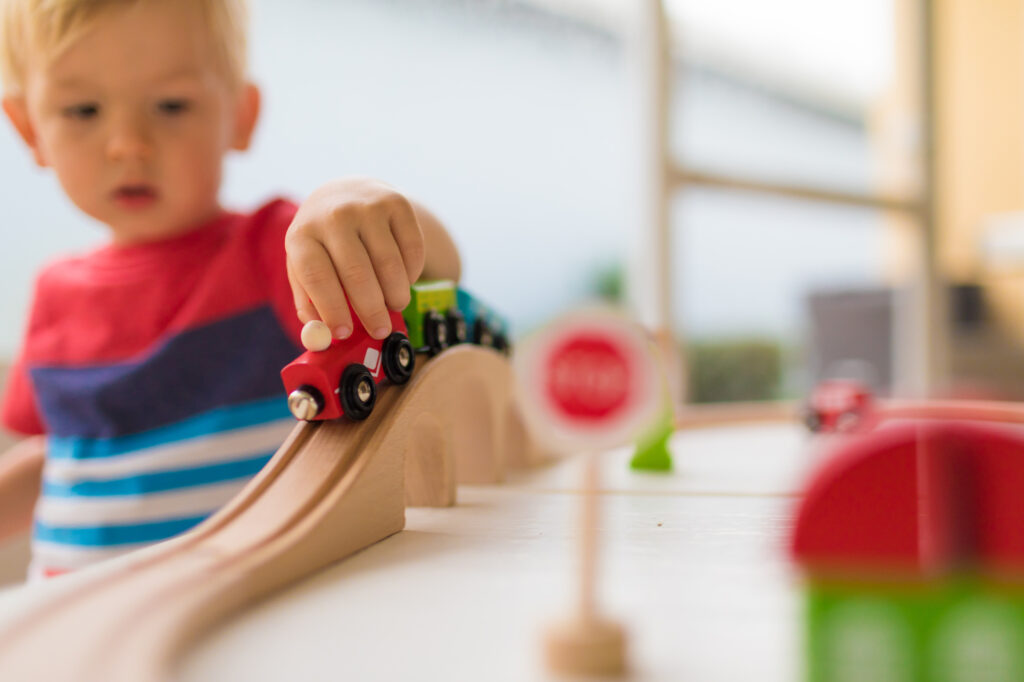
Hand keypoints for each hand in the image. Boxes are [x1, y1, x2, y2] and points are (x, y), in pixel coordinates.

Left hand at [285, 178, 425, 339]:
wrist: (348, 193)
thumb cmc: (324, 242)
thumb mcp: (304, 265)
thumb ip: (309, 301)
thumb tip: (321, 335)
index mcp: (303, 234)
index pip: (317, 276)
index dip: (332, 309)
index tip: (345, 333)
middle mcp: (334, 216)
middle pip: (356, 273)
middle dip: (371, 310)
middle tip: (380, 330)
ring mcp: (367, 207)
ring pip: (389, 264)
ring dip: (396, 295)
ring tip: (395, 305)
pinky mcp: (397, 203)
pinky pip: (412, 249)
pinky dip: (411, 272)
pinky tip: (403, 278)